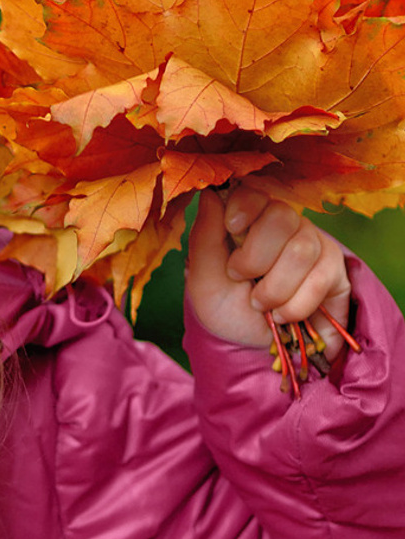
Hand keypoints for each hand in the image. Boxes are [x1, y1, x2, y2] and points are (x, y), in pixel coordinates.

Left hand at [186, 186, 351, 358]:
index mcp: (249, 219)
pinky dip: (295, 305)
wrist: (248, 346)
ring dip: (273, 288)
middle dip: (254, 257)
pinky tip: (282, 315)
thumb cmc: (223, 308)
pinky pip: (321, 279)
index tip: (232, 227)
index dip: (246, 205)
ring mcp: (314, 245)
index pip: (255, 192)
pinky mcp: (335, 271)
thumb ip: (204, 237)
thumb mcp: (203, 278)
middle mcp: (285, 225)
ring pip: (301, 251)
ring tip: (259, 305)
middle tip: (240, 279)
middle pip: (282, 217)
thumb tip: (210, 194)